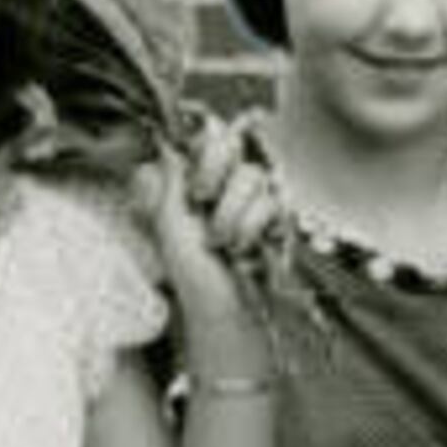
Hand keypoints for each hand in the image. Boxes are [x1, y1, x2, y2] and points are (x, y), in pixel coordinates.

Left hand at [182, 109, 285, 265]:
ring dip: (229, 216)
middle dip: (213, 177)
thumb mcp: (169, 225)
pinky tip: (244, 249)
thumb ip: (169, 180)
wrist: (223, 310)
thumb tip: (167, 144)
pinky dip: (250, 230)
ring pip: (250, 176)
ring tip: (222, 244)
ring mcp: (256, 196)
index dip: (202, 153)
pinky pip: (270, 203)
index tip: (192, 184)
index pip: (208, 136)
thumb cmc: (192, 274)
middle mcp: (228, 181)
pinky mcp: (279, 214)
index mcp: (199, 178)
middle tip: (202, 205)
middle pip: (231, 144)